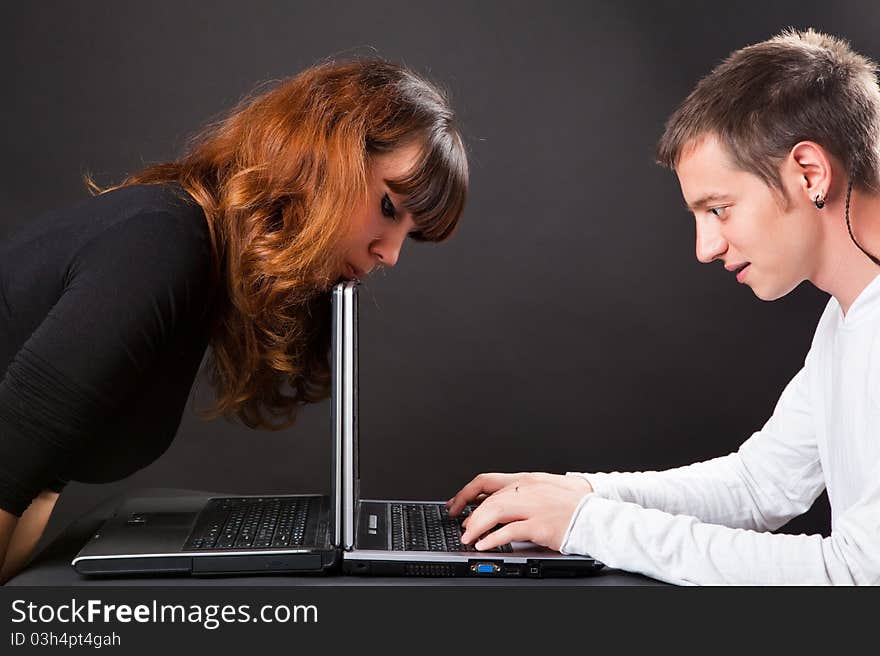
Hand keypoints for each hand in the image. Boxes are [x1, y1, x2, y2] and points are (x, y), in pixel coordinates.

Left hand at [446, 472, 592, 551]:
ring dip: (476, 526)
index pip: (487, 481)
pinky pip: (509, 531)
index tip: (456, 503)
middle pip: (487, 498)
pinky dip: (492, 538)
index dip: (466, 493)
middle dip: (468, 514)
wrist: (597, 515)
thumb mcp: (544, 489)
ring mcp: (534, 506)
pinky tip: (484, 544)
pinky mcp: (540, 525)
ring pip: (493, 511)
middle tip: (461, 526)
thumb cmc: (574, 505)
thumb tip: (495, 504)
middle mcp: (528, 489)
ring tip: (468, 537)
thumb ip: (521, 493)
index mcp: (527, 479)